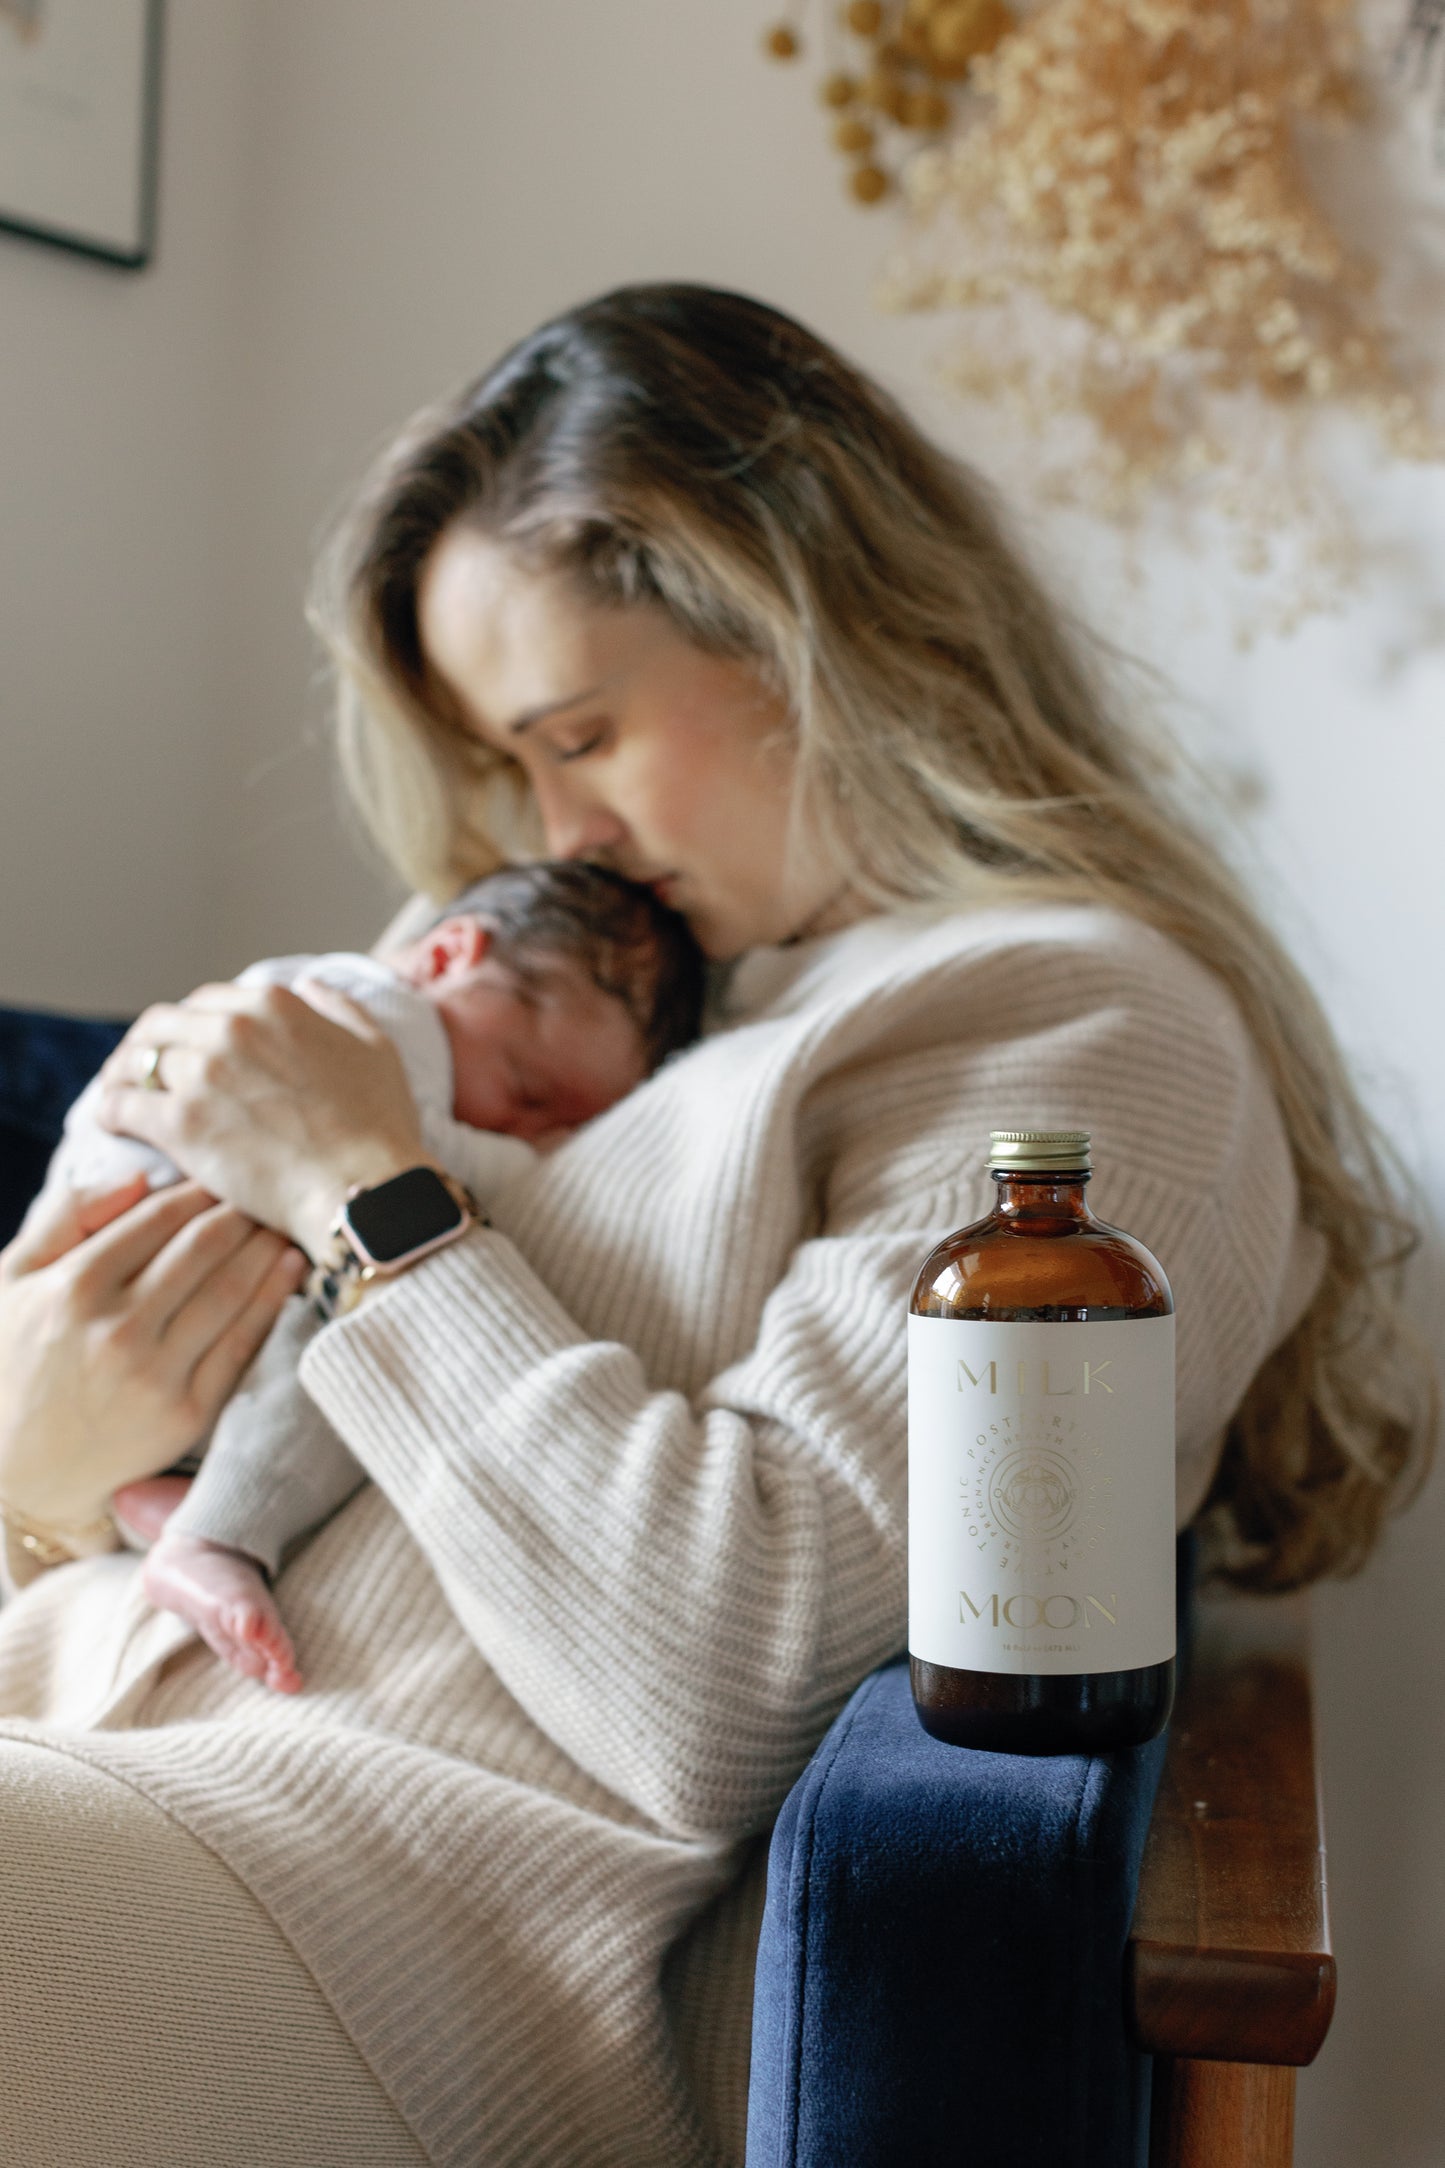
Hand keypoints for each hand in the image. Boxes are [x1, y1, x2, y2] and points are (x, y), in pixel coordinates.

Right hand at [0, 1177, 307, 1530]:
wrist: (17, 1477)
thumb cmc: (11, 1366)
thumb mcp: (9, 1280)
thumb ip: (64, 1217)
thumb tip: (137, 1176)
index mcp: (74, 1286)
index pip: (156, 1217)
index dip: (197, 1190)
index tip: (220, 1176)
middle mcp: (118, 1328)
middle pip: (203, 1246)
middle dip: (241, 1210)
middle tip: (265, 1191)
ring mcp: (156, 1374)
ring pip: (230, 1288)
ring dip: (265, 1246)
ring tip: (285, 1222)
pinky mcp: (187, 1413)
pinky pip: (243, 1343)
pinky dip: (274, 1299)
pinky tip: (291, 1269)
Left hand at [94, 978, 429, 1256]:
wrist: (364, 1187)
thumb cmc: (378, 1126)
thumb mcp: (375, 1048)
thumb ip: (339, 1009)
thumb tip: (310, 986)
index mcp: (272, 1006)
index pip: (207, 1000)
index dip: (192, 1023)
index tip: (188, 1045)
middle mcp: (230, 1029)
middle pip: (162, 1023)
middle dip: (149, 1043)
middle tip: (144, 1067)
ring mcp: (201, 1074)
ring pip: (135, 1060)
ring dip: (123, 1074)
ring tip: (122, 1093)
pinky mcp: (178, 1123)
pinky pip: (120, 1104)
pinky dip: (110, 1110)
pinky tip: (112, 1122)